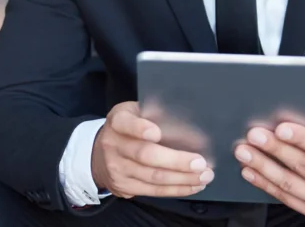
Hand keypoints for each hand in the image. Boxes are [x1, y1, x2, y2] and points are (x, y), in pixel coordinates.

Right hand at [91, 101, 214, 198]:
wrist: (99, 154)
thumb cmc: (128, 129)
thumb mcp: (135, 113)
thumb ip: (155, 114)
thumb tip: (188, 124)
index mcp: (117, 121)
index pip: (126, 124)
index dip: (140, 128)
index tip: (157, 132)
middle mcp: (114, 145)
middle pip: (145, 155)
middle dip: (176, 160)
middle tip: (200, 162)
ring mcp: (117, 168)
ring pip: (154, 177)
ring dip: (183, 178)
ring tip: (205, 175)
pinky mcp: (124, 187)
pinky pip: (155, 191)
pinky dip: (178, 189)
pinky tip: (193, 185)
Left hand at [235, 114, 304, 219]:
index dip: (301, 138)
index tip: (280, 128)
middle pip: (302, 166)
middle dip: (275, 149)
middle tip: (253, 135)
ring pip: (289, 183)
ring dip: (262, 166)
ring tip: (243, 152)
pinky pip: (284, 196)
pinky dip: (264, 183)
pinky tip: (249, 170)